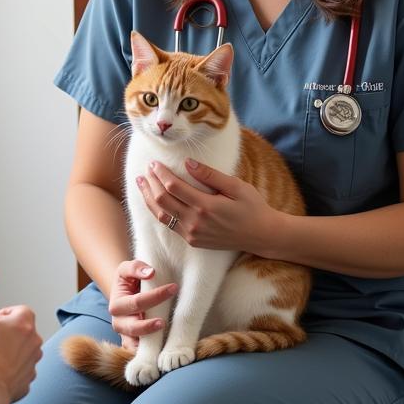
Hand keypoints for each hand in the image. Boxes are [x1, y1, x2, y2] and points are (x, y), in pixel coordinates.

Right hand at [0, 305, 41, 402]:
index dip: (3, 316)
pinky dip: (10, 372)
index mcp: (23, 323)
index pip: (19, 311)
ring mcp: (32, 363)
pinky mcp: (27, 383)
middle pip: (23, 332)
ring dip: (11, 354)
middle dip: (9, 335)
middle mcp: (33, 342)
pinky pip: (20, 372)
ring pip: (23, 353)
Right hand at [107, 259, 177, 351]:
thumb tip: (151, 273)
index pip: (137, 302)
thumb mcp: (127, 269)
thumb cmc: (129, 280)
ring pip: (135, 345)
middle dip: (149, 325)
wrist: (125, 295)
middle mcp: (119, 323)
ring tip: (163, 338)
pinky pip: (139, 354)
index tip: (174, 288)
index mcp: (116, 304)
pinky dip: (148, 355)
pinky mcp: (132, 345)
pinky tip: (161, 354)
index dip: (156, 295)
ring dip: (150, 344)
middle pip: (134, 327)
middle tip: (165, 321)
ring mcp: (125, 336)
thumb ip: (136, 267)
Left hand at [137, 159, 277, 252]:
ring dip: (149, 198)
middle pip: (162, 201)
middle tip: (146, 170)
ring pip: (161, 215)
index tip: (154, 163)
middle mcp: (196, 222)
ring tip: (142, 183)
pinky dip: (158, 211)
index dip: (160, 173)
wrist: (261, 236)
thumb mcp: (236, 186)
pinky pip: (169, 225)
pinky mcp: (193, 241)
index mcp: (206, 207)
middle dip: (151, 183)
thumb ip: (210, 175)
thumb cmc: (252, 207)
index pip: (173, 187)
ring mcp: (193, 234)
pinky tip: (154, 200)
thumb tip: (187, 162)